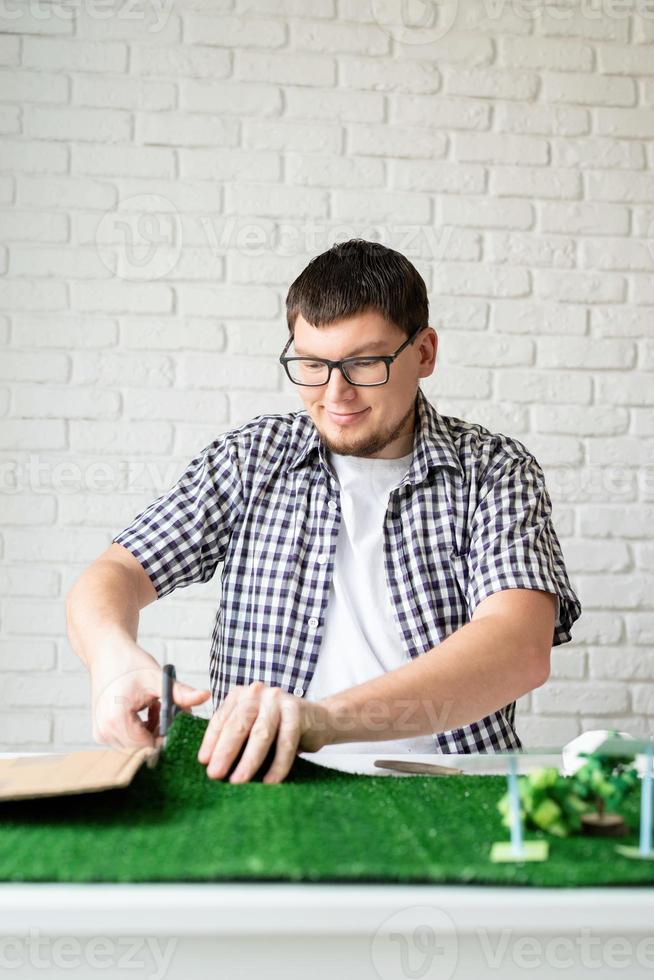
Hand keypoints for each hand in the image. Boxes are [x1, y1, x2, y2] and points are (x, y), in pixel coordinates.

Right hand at [90, 641, 210, 749]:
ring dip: (152, 729)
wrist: (106, 654)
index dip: (168, 735)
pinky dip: (143, 728)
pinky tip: (147, 709)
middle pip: (144, 747)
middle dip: (162, 731)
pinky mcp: (102, 732)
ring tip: (155, 706)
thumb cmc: (130, 663)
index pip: (149, 746)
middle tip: (169, 708)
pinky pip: (130, 739)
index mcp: (116, 720)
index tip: (179, 719)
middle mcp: (105, 732)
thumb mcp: (158, 678)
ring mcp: (102, 734)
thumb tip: (206, 696)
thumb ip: (181, 693)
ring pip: (138, 744)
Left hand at [197, 681, 330, 783]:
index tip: (203, 762)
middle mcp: (257, 693)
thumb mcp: (252, 727)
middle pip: (238, 724)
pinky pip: (286, 742)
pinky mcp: (297, 711)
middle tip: (215, 774)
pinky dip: (278, 764)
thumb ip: (235, 737)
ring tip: (238, 781)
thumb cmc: (277, 728)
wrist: (318, 719)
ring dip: (249, 760)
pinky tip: (270, 781)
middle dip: (225, 751)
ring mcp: (278, 700)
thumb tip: (210, 764)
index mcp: (241, 695)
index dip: (211, 741)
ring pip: (261, 734)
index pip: (222, 719)